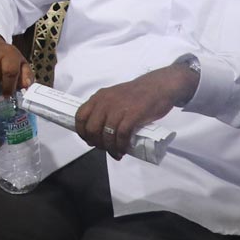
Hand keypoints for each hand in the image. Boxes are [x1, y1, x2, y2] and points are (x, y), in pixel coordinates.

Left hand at [73, 63, 193, 159]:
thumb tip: (99, 130)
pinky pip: (121, 135)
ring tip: (116, 152)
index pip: (80, 116)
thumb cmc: (137, 94)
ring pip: (106, 134)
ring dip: (110, 148)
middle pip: (92, 129)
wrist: (158, 86)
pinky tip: (123, 150)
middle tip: (104, 148)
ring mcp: (118, 108)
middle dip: (96, 143)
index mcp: (99, 97)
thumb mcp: (114, 96)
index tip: (89, 140)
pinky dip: (120, 146)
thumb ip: (106, 108)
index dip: (82, 132)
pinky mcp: (132, 115)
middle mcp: (105, 102)